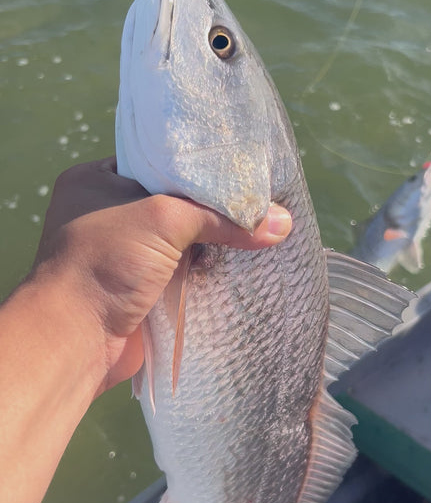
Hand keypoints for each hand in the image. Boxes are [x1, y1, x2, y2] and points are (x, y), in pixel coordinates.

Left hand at [31, 156, 291, 394]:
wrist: (76, 340)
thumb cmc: (107, 261)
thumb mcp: (163, 220)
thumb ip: (222, 219)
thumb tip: (283, 224)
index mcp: (98, 179)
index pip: (159, 162)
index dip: (198, 167)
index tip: (237, 167)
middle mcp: (110, 212)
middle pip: (175, 202)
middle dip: (212, 206)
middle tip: (255, 197)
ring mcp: (126, 252)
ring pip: (182, 238)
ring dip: (214, 240)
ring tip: (257, 225)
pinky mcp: (143, 284)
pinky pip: (183, 267)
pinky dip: (208, 266)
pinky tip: (240, 258)